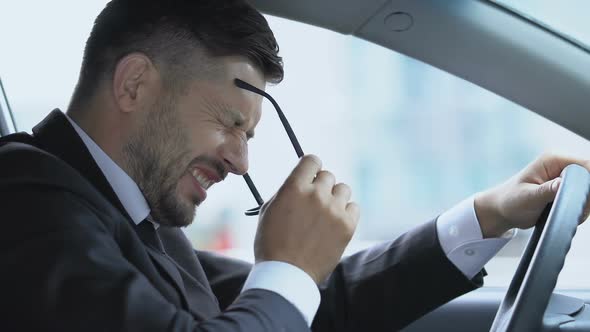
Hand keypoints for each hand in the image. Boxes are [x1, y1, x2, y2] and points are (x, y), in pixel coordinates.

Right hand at [254, 155, 359, 283]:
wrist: (286, 275)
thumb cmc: (272, 244)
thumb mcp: (269, 210)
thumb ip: (287, 191)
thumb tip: (301, 180)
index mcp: (294, 188)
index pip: (312, 160)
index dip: (311, 167)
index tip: (310, 175)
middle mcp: (316, 195)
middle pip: (328, 175)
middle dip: (320, 186)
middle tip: (314, 202)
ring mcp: (334, 210)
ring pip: (343, 189)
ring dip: (335, 198)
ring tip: (325, 214)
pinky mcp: (347, 226)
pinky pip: (354, 207)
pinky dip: (346, 213)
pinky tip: (334, 224)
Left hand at [475, 153, 589, 237]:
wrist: (502, 210)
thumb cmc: (510, 201)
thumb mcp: (528, 197)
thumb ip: (547, 190)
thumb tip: (564, 184)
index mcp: (552, 160)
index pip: (585, 165)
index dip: (589, 182)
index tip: (584, 200)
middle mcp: (561, 165)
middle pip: (589, 177)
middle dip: (586, 196)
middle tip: (577, 210)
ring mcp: (565, 177)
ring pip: (588, 189)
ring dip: (584, 204)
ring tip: (568, 213)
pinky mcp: (566, 188)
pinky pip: (583, 196)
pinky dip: (581, 207)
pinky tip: (569, 214)